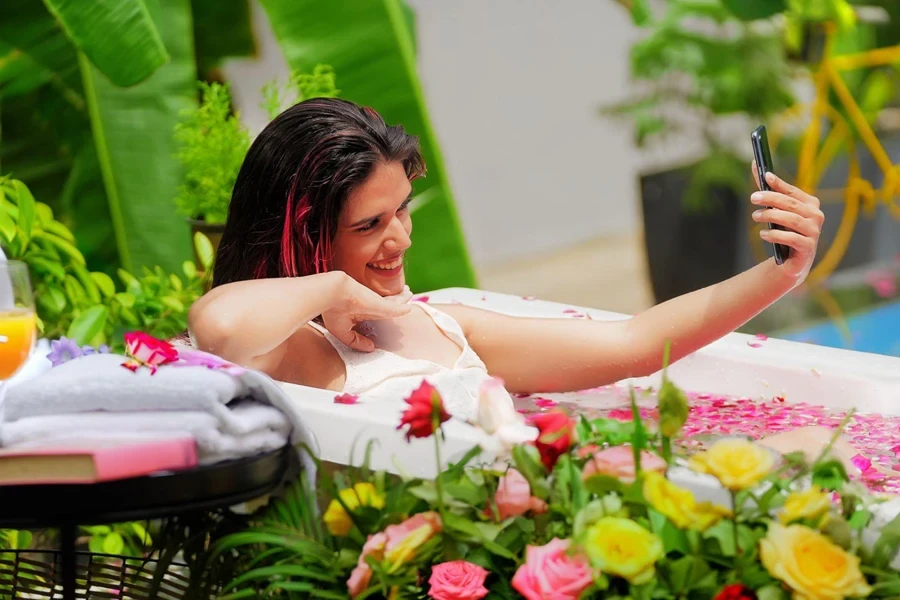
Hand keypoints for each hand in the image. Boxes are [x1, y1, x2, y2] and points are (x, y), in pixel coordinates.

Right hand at [321, 276, 411, 351]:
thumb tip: (372, 348)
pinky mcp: (381, 304)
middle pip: (386, 305)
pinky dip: (403, 306)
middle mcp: (368, 307)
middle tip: (404, 299)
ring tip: (408, 294)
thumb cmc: (331, 310)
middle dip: (395, 302)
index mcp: (358, 312)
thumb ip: (356, 341)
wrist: (332, 294)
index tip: (387, 319)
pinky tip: (409, 302)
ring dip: (401, 298)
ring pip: (393, 302)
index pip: (374, 314)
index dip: (381, 315)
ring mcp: (375, 304)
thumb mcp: (342, 332)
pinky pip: (397, 306)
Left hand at [750, 161, 823, 283]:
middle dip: (770, 199)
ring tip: (755, 216)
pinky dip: (776, 235)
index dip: (778, 183)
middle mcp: (816, 216)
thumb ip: (768, 189)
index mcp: (810, 203)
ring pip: (792, 220)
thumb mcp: (776, 210)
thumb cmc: (784, 230)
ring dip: (771, 216)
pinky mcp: (808, 248)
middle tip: (753, 198)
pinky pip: (791, 238)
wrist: (791, 261)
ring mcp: (814, 232)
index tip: (765, 176)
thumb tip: (755, 164)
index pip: (792, 191)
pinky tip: (763, 234)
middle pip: (791, 204)